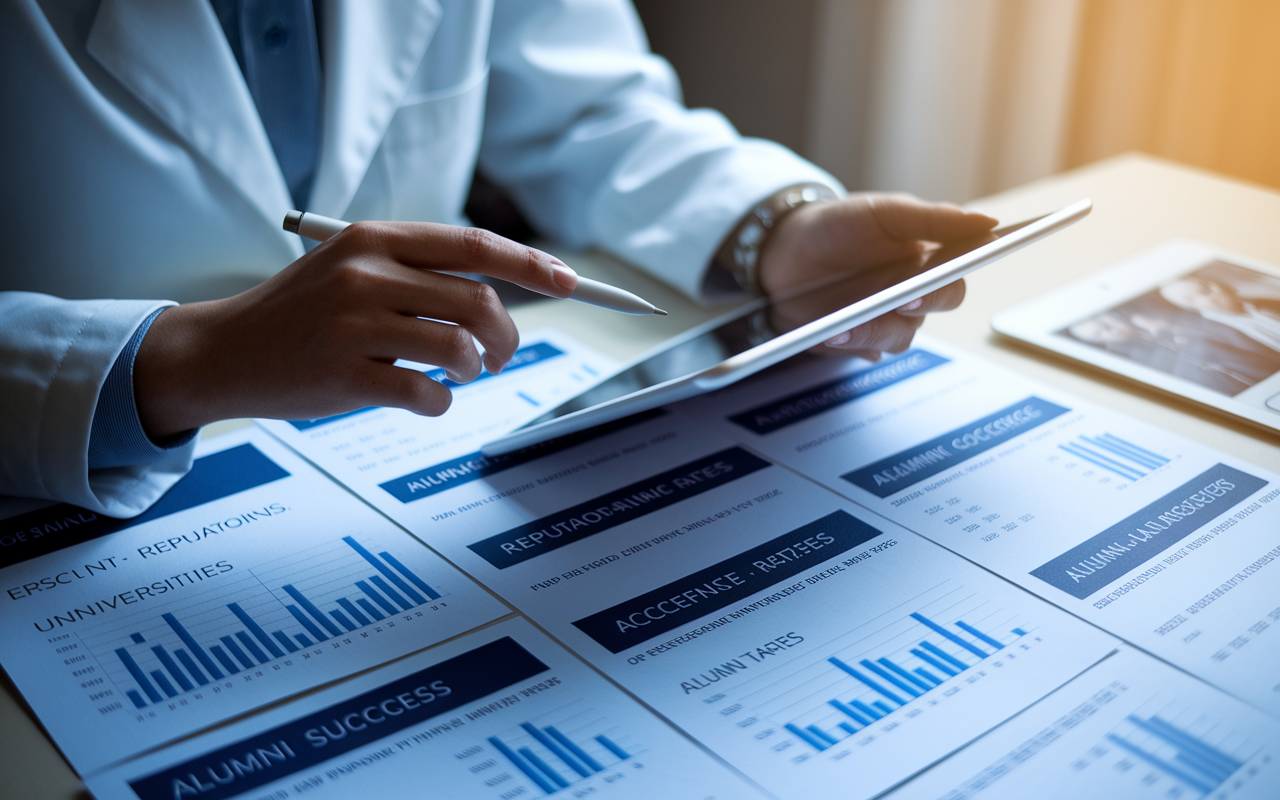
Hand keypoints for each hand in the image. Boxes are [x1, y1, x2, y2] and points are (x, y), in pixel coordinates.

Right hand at [133, 222, 577, 438]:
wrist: (224, 351)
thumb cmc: (302, 312)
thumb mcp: (353, 268)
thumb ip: (419, 271)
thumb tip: (502, 291)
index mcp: (376, 239)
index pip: (474, 244)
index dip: (531, 264)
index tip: (571, 281)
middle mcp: (366, 273)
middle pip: (478, 301)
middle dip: (507, 337)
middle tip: (501, 356)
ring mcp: (353, 324)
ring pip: (459, 348)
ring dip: (474, 368)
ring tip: (457, 373)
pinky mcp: (344, 375)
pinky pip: (427, 393)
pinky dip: (440, 401)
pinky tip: (422, 396)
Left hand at [757, 193, 996, 359]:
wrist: (780, 253)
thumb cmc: (835, 226)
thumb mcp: (882, 212)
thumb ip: (933, 219)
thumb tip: (988, 223)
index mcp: (926, 261)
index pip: (958, 275)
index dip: (959, 276)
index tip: (945, 274)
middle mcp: (911, 294)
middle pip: (934, 310)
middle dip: (918, 305)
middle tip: (900, 299)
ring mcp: (884, 319)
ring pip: (899, 338)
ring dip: (873, 330)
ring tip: (842, 324)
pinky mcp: (857, 341)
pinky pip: (864, 352)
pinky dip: (849, 344)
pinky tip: (832, 335)